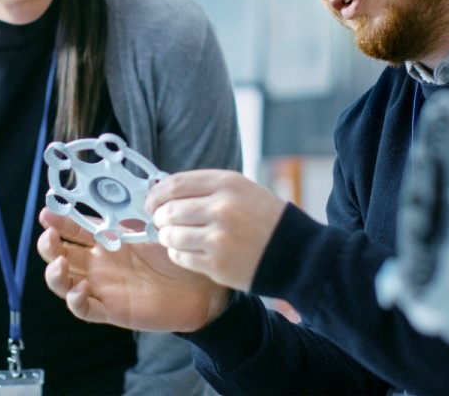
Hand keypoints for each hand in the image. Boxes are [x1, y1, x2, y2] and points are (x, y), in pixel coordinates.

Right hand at [37, 208, 230, 331]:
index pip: (73, 230)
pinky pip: (84, 309)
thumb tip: (117, 186)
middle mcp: (99, 264)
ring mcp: (103, 287)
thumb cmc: (177, 253)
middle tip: (49, 235)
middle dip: (48, 246)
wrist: (201, 285)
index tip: (47, 212)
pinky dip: (76, 300)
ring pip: (64, 284)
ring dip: (54, 274)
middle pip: (60, 256)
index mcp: (107, 241)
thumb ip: (132, 213)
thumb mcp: (152, 228)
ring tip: (59, 263)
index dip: (58, 221)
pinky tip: (81, 289)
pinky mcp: (112, 310)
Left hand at [147, 169, 287, 291]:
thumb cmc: (266, 220)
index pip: (176, 184)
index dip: (157, 193)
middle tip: (161, 220)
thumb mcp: (243, 190)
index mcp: (228, 184)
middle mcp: (222, 208)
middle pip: (170, 210)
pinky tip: (187, 250)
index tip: (152, 200)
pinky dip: (178, 253)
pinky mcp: (217, 264)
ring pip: (171, 235)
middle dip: (159, 216)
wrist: (296, 253)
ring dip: (167, 236)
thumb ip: (207, 188)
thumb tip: (166, 190)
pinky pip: (181, 257)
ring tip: (174, 236)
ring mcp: (218, 238)